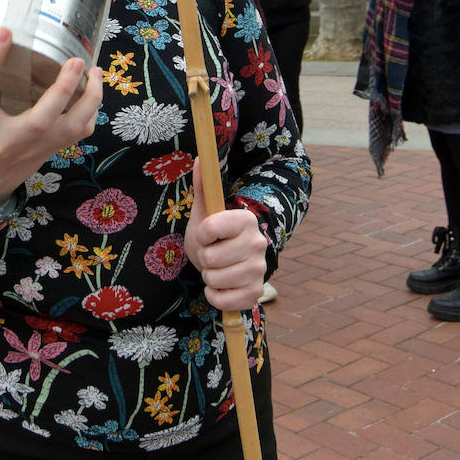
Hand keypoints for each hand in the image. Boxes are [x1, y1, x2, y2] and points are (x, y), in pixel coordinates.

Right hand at [0, 30, 102, 212]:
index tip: (4, 31)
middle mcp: (8, 138)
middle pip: (40, 120)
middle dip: (61, 90)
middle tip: (74, 60)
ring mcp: (34, 147)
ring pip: (70, 129)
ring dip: (88, 100)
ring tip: (94, 69)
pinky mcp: (51, 150)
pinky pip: (80, 133)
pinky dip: (91, 111)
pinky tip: (92, 87)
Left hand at [183, 159, 267, 310]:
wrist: (226, 263)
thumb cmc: (212, 236)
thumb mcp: (204, 212)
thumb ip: (202, 186)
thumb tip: (200, 159)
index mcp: (245, 219)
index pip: (210, 229)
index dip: (201, 233)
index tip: (206, 233)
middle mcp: (258, 243)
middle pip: (210, 257)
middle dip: (204, 258)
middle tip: (212, 253)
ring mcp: (259, 270)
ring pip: (214, 279)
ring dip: (209, 276)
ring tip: (218, 268)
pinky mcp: (256, 293)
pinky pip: (220, 300)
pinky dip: (214, 295)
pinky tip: (223, 285)